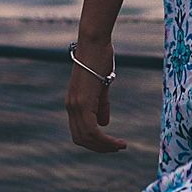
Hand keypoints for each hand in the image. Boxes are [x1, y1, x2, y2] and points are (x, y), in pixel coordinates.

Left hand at [65, 37, 126, 153]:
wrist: (93, 43)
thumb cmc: (99, 60)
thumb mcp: (101, 86)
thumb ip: (100, 105)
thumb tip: (104, 124)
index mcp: (74, 103)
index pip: (79, 132)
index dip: (94, 142)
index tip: (110, 144)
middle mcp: (71, 107)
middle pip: (81, 138)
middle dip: (99, 147)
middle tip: (117, 148)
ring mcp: (75, 105)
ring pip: (87, 137)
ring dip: (104, 146)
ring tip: (120, 146)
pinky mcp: (83, 102)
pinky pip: (92, 130)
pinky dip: (105, 140)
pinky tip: (117, 141)